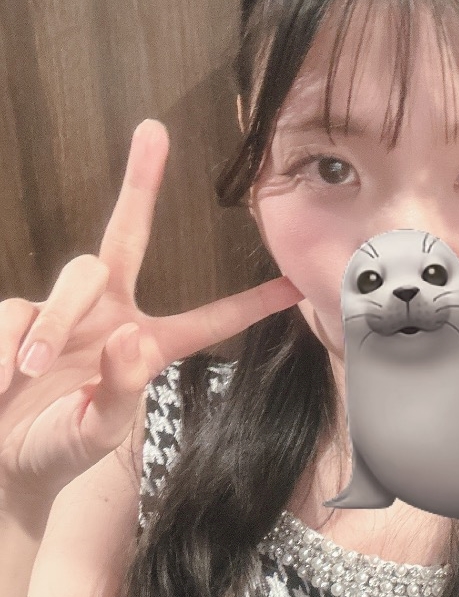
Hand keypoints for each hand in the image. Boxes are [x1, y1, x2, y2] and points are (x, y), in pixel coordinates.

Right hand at [0, 119, 302, 522]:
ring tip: (31, 371)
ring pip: (76, 276)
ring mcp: (61, 311)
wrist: (1, 464)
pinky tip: (3, 379)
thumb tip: (134, 339)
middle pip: (125, 236)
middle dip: (141, 184)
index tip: (293, 285)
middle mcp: (109, 316)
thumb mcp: (98, 430)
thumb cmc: (59, 449)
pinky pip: (17, 312)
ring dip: (53, 325)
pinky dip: (7, 347)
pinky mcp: (16, 315)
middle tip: (153, 132)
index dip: (249, 305)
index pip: (207, 321)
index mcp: (145, 345)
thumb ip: (122, 389)